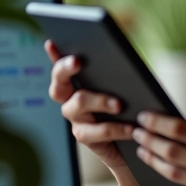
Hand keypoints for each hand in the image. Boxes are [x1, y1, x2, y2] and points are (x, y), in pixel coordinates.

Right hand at [45, 40, 132, 172]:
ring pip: (78, 103)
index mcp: (77, 85)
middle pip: (58, 84)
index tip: (52, 42)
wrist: (133, 144)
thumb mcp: (125, 89)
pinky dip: (116, 128)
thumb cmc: (130, 109)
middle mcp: (70, 101)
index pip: (61, 68)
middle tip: (79, 61)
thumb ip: (118, 75)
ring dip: (100, 101)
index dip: (53, 55)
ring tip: (119, 104)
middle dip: (66, 68)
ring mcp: (76, 120)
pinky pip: (97, 131)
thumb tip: (120, 58)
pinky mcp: (86, 138)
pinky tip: (131, 128)